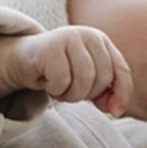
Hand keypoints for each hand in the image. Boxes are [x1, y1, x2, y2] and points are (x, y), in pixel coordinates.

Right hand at [7, 27, 132, 116]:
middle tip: (69, 91)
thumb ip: (105, 93)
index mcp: (101, 41)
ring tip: (58, 87)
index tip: (114, 112)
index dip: (121, 94)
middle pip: (101, 79)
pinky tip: (46, 80)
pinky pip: (62, 80)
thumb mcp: (86, 82)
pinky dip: (54, 88)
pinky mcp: (51, 46)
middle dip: (86, 94)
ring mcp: (70, 37)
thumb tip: (116, 110)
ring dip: (70, 94)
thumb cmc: (59, 71)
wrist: (24, 60)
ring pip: (84, 80)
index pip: (121, 70)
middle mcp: (89, 35)